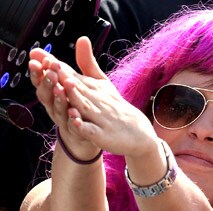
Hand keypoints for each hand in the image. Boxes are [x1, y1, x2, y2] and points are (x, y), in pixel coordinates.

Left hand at [30, 37, 157, 156]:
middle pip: (78, 87)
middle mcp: (96, 101)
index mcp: (93, 88)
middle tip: (49, 64)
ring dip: (75, 97)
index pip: (72, 74)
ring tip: (64, 86)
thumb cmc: (114, 106)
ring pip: (85, 107)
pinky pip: (92, 130)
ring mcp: (100, 118)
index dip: (57, 65)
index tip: (40, 54)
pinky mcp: (103, 135)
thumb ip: (88, 62)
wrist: (138, 132)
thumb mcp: (102, 82)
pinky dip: (84, 126)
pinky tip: (75, 122)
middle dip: (63, 76)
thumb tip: (82, 37)